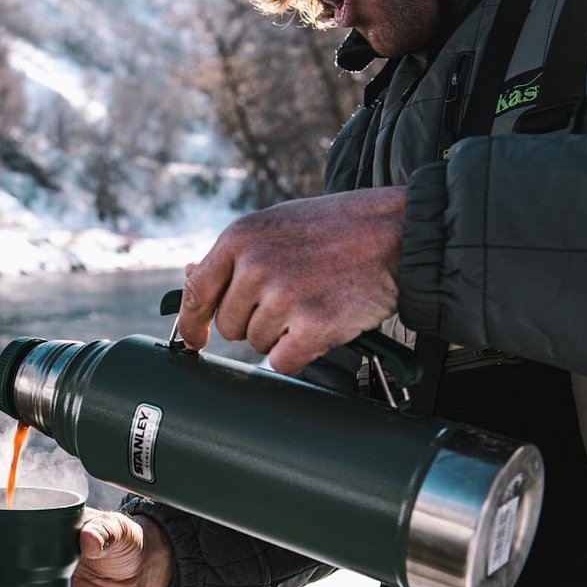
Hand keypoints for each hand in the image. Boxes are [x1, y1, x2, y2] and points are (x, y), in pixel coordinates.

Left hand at [178, 186, 405, 373]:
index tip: (193, 340)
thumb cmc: (338, 229)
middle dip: (255, 321)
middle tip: (293, 297)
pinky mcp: (313, 325)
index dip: (191, 323)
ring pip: (258, 344)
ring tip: (315, 301)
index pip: (196, 292)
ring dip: (283, 334)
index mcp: (240, 237)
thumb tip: (189, 275)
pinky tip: (322, 324)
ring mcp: (284, 296)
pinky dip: (300, 353)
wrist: (397, 232)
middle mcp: (256, 265)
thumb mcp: (277, 224)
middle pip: (229, 326)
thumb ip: (234, 255)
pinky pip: (284, 362)